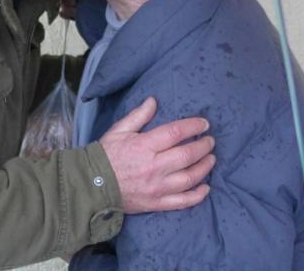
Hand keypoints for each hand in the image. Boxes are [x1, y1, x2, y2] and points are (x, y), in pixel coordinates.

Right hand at [99, 97, 214, 213]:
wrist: (91, 186)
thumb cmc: (105, 155)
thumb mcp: (119, 130)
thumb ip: (139, 115)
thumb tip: (154, 100)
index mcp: (144, 146)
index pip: (176, 133)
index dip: (193, 126)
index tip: (204, 123)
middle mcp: (153, 167)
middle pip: (187, 155)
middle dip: (203, 146)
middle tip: (210, 141)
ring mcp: (157, 188)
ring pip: (189, 178)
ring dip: (205, 167)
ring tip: (211, 159)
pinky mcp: (156, 203)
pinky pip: (183, 202)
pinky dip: (197, 195)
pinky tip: (206, 188)